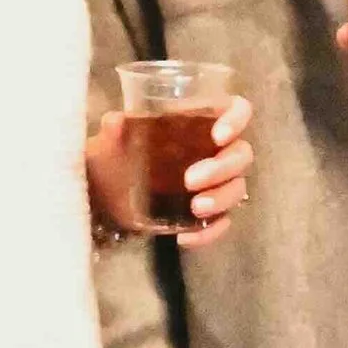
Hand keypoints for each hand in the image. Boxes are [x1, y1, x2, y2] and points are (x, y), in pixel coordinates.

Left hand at [87, 96, 254, 247]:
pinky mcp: (210, 212)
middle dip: (221, 168)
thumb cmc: (118, 155)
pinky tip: (185, 237)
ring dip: (221, 199)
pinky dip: (209, 231)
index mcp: (202, 121)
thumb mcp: (112, 141)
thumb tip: (116, 121)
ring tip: (195, 209)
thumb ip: (114, 130)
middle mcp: (216, 150)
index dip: (236, 120)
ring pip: (237, 188)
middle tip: (190, 180)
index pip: (237, 110)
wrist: (107, 194)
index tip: (218, 136)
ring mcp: (216, 183)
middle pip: (241, 154)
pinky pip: (222, 222)